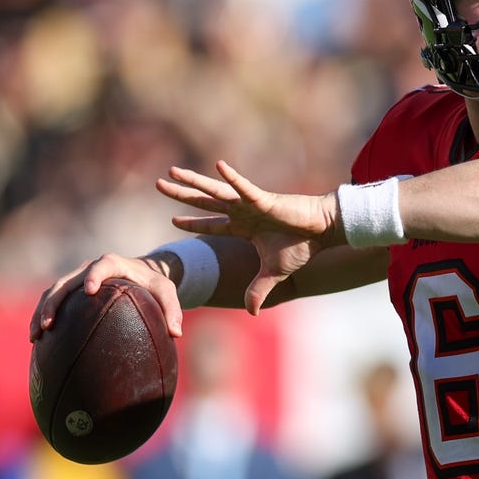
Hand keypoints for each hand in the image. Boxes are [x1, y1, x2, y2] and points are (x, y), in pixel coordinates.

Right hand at [29, 253, 182, 340]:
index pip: (102, 266)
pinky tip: (38, 339)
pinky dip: (43, 316)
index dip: (94, 276)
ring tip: (35, 337)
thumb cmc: (155, 284)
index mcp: (114, 264)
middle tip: (48, 325)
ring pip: (53, 291)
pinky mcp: (72, 290)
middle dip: (54, 302)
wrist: (142, 273)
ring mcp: (78, 278)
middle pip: (66, 281)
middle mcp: (91, 268)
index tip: (89, 291)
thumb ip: (173, 310)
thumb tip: (176, 333)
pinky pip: (53, 300)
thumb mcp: (168, 292)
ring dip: (41, 312)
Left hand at [156, 160, 341, 313]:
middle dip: (181, 194)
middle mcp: (242, 212)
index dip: (192, 223)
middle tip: (158, 184)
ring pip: (215, 191)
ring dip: (194, 181)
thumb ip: (258, 290)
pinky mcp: (264, 199)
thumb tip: (251, 313)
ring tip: (172, 172)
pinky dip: (231, 178)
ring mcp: (250, 204)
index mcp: (243, 227)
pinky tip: (218, 166)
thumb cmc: (300, 246)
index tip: (173, 220)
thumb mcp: (274, 272)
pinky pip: (244, 187)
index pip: (211, 225)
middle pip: (204, 202)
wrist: (321, 232)